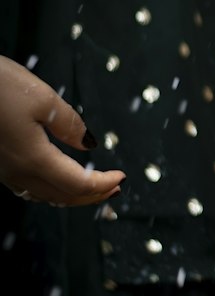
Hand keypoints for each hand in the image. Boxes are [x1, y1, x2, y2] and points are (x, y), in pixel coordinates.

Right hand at [0, 56, 123, 205]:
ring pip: (44, 195)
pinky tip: (56, 180)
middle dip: (92, 195)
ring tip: (92, 188)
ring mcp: (4, 170)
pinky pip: (27, 188)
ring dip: (71, 195)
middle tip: (114, 188)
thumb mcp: (43, 99)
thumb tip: (89, 144)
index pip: (78, 184)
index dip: (103, 184)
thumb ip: (70, 125)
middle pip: (62, 196)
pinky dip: (50, 190)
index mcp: (34, 158)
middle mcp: (17, 171)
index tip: (122, 177)